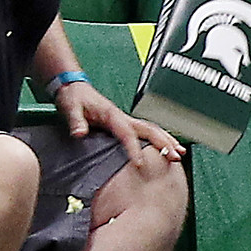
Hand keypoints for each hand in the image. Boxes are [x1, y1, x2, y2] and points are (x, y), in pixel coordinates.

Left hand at [56, 81, 184, 167]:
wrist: (74, 86)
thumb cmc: (74, 96)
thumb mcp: (71, 107)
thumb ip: (76, 121)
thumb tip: (80, 134)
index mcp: (112, 114)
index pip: (128, 134)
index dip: (134, 149)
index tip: (140, 164)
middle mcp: (122, 117)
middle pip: (150, 129)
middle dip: (164, 143)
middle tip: (175, 156)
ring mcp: (125, 120)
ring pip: (152, 129)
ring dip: (166, 140)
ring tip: (179, 153)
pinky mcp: (123, 123)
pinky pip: (145, 132)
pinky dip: (159, 138)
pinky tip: (164, 146)